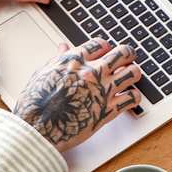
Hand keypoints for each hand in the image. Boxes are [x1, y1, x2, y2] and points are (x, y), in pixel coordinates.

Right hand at [13, 40, 140, 151]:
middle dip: (127, 54)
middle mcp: (92, 73)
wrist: (38, 128)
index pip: (101, 44)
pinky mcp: (107, 110)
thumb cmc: (36, 102)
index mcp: (75, 60)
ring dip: (134, 73)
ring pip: (132, 73)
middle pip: (122, 53)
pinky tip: (129, 97)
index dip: (107, 47)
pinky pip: (132, 99)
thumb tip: (63, 47)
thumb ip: (58, 59)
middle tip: (128, 58)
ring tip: (130, 76)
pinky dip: (134, 96)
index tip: (107, 51)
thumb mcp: (43, 73)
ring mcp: (101, 91)